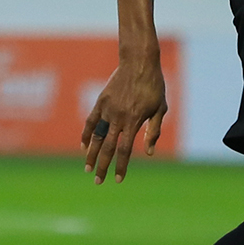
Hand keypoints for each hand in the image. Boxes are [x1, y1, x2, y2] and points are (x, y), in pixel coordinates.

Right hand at [83, 52, 167, 183]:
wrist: (139, 62)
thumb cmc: (154, 86)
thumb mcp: (160, 108)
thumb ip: (154, 131)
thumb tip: (149, 152)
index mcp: (135, 120)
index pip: (125, 150)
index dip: (121, 166)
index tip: (117, 180)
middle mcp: (119, 117)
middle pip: (108, 148)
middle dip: (102, 167)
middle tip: (98, 182)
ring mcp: (108, 109)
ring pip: (96, 137)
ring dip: (90, 154)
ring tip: (87, 169)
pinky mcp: (101, 101)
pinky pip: (91, 121)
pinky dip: (86, 134)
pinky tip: (83, 146)